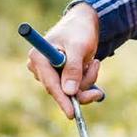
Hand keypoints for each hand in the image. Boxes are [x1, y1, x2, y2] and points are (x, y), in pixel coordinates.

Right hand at [25, 3, 105, 120]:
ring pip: (71, 89)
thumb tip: (69, 92)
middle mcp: (41, 67)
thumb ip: (73, 68)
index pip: (50, 84)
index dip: (62, 99)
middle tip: (97, 73)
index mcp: (39, 57)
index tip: (72, 113)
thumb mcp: (78, 47)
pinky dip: (87, 79)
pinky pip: (75, 87)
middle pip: (61, 90)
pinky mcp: (61, 76)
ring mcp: (51, 73)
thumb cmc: (79, 30)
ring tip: (94, 61)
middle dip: (82, 84)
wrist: (85, 22)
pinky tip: (92, 65)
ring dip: (87, 79)